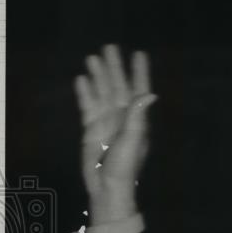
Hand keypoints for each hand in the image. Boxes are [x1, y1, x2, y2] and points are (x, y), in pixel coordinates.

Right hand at [74, 44, 156, 224]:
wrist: (106, 185)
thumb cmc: (124, 165)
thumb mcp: (133, 139)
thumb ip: (138, 116)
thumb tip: (149, 93)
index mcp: (136, 119)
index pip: (138, 90)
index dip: (139, 72)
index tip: (139, 54)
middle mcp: (121, 116)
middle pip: (117, 86)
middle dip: (114, 67)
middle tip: (109, 46)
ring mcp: (106, 121)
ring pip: (101, 92)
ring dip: (98, 76)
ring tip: (92, 57)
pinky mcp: (91, 128)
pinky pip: (87, 106)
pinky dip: (85, 93)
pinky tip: (82, 79)